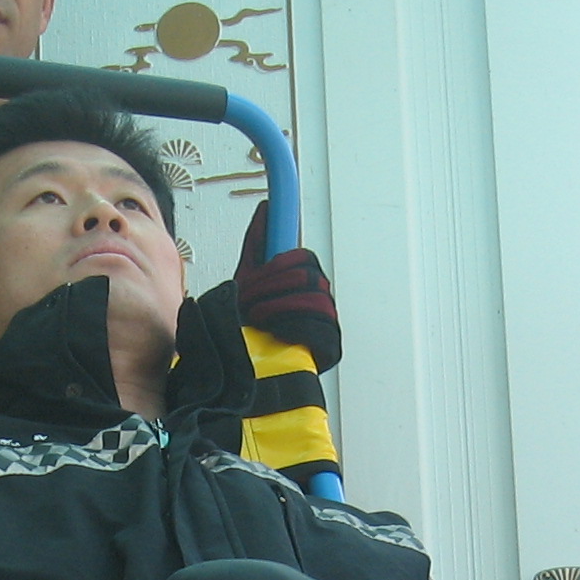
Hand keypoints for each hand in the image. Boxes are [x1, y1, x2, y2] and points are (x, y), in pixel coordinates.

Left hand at [236, 200, 339, 372]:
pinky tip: (275, 331)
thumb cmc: (254, 328)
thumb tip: (266, 209)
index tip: (266, 244)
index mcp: (304, 276)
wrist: (254, 371)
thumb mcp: (249, 282)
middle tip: (247, 301)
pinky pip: (317, 327)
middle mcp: (319, 294)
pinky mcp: (331, 345)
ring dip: (276, 307)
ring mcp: (327, 319)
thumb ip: (258, 245)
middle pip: (302, 275)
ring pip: (310, 298)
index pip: (300, 256)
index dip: (279, 256)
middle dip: (268, 287)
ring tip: (257, 318)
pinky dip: (291, 326)